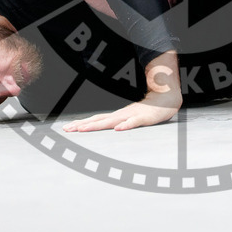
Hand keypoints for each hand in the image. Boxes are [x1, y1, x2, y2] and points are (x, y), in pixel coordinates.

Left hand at [62, 90, 181, 131]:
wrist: (164, 101)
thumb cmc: (145, 112)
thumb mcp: (127, 118)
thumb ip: (116, 123)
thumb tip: (102, 128)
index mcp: (116, 116)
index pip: (95, 120)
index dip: (81, 124)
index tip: (67, 128)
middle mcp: (120, 115)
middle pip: (99, 120)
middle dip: (82, 125)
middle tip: (68, 130)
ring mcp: (131, 115)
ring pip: (112, 121)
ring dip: (97, 125)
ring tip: (84, 129)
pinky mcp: (143, 118)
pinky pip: (133, 122)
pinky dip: (125, 125)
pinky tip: (118, 129)